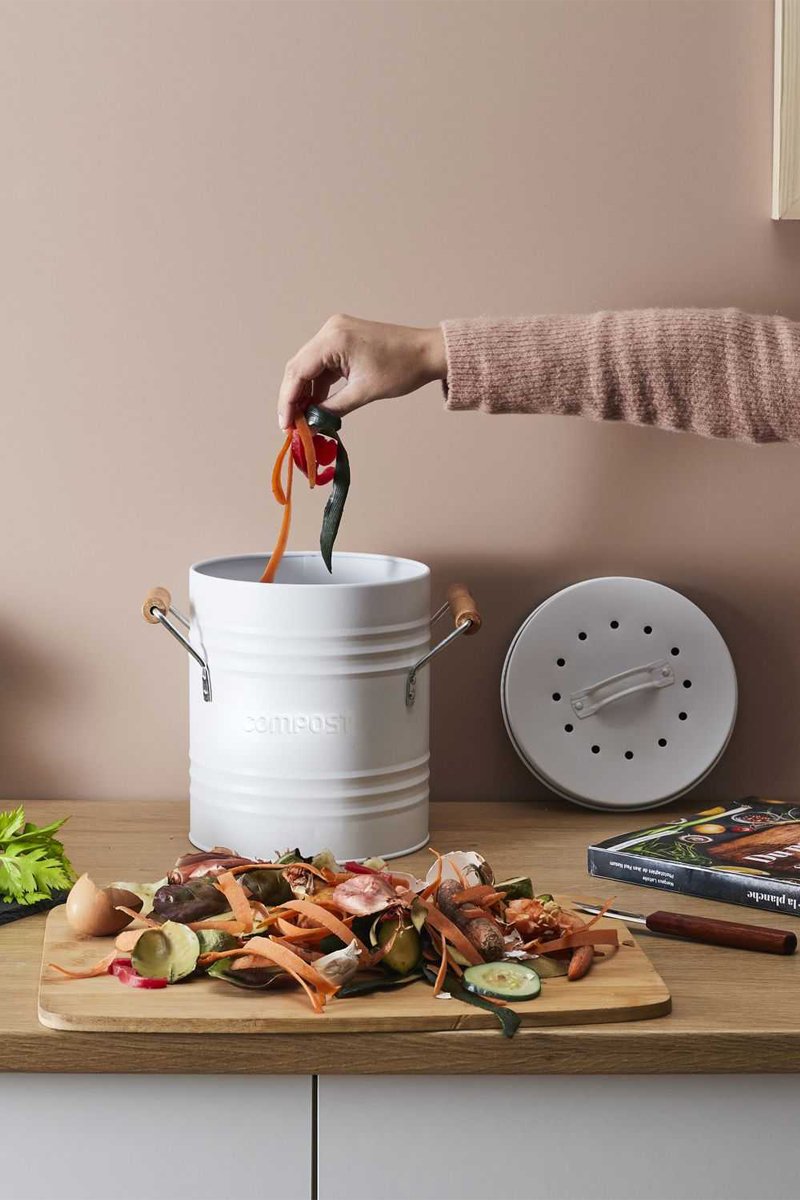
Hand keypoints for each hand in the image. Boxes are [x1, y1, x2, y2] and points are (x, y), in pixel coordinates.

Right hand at [278, 314, 445, 429]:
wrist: (428, 352)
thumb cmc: (402, 368)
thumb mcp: (364, 392)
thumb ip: (332, 409)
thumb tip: (311, 426)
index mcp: (333, 339)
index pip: (298, 371)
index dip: (288, 401)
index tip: (285, 425)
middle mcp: (329, 330)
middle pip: (298, 368)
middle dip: (293, 398)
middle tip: (291, 426)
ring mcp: (335, 333)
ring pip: (309, 368)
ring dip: (306, 393)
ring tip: (304, 420)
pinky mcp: (343, 340)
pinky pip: (323, 365)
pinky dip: (319, 386)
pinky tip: (318, 406)